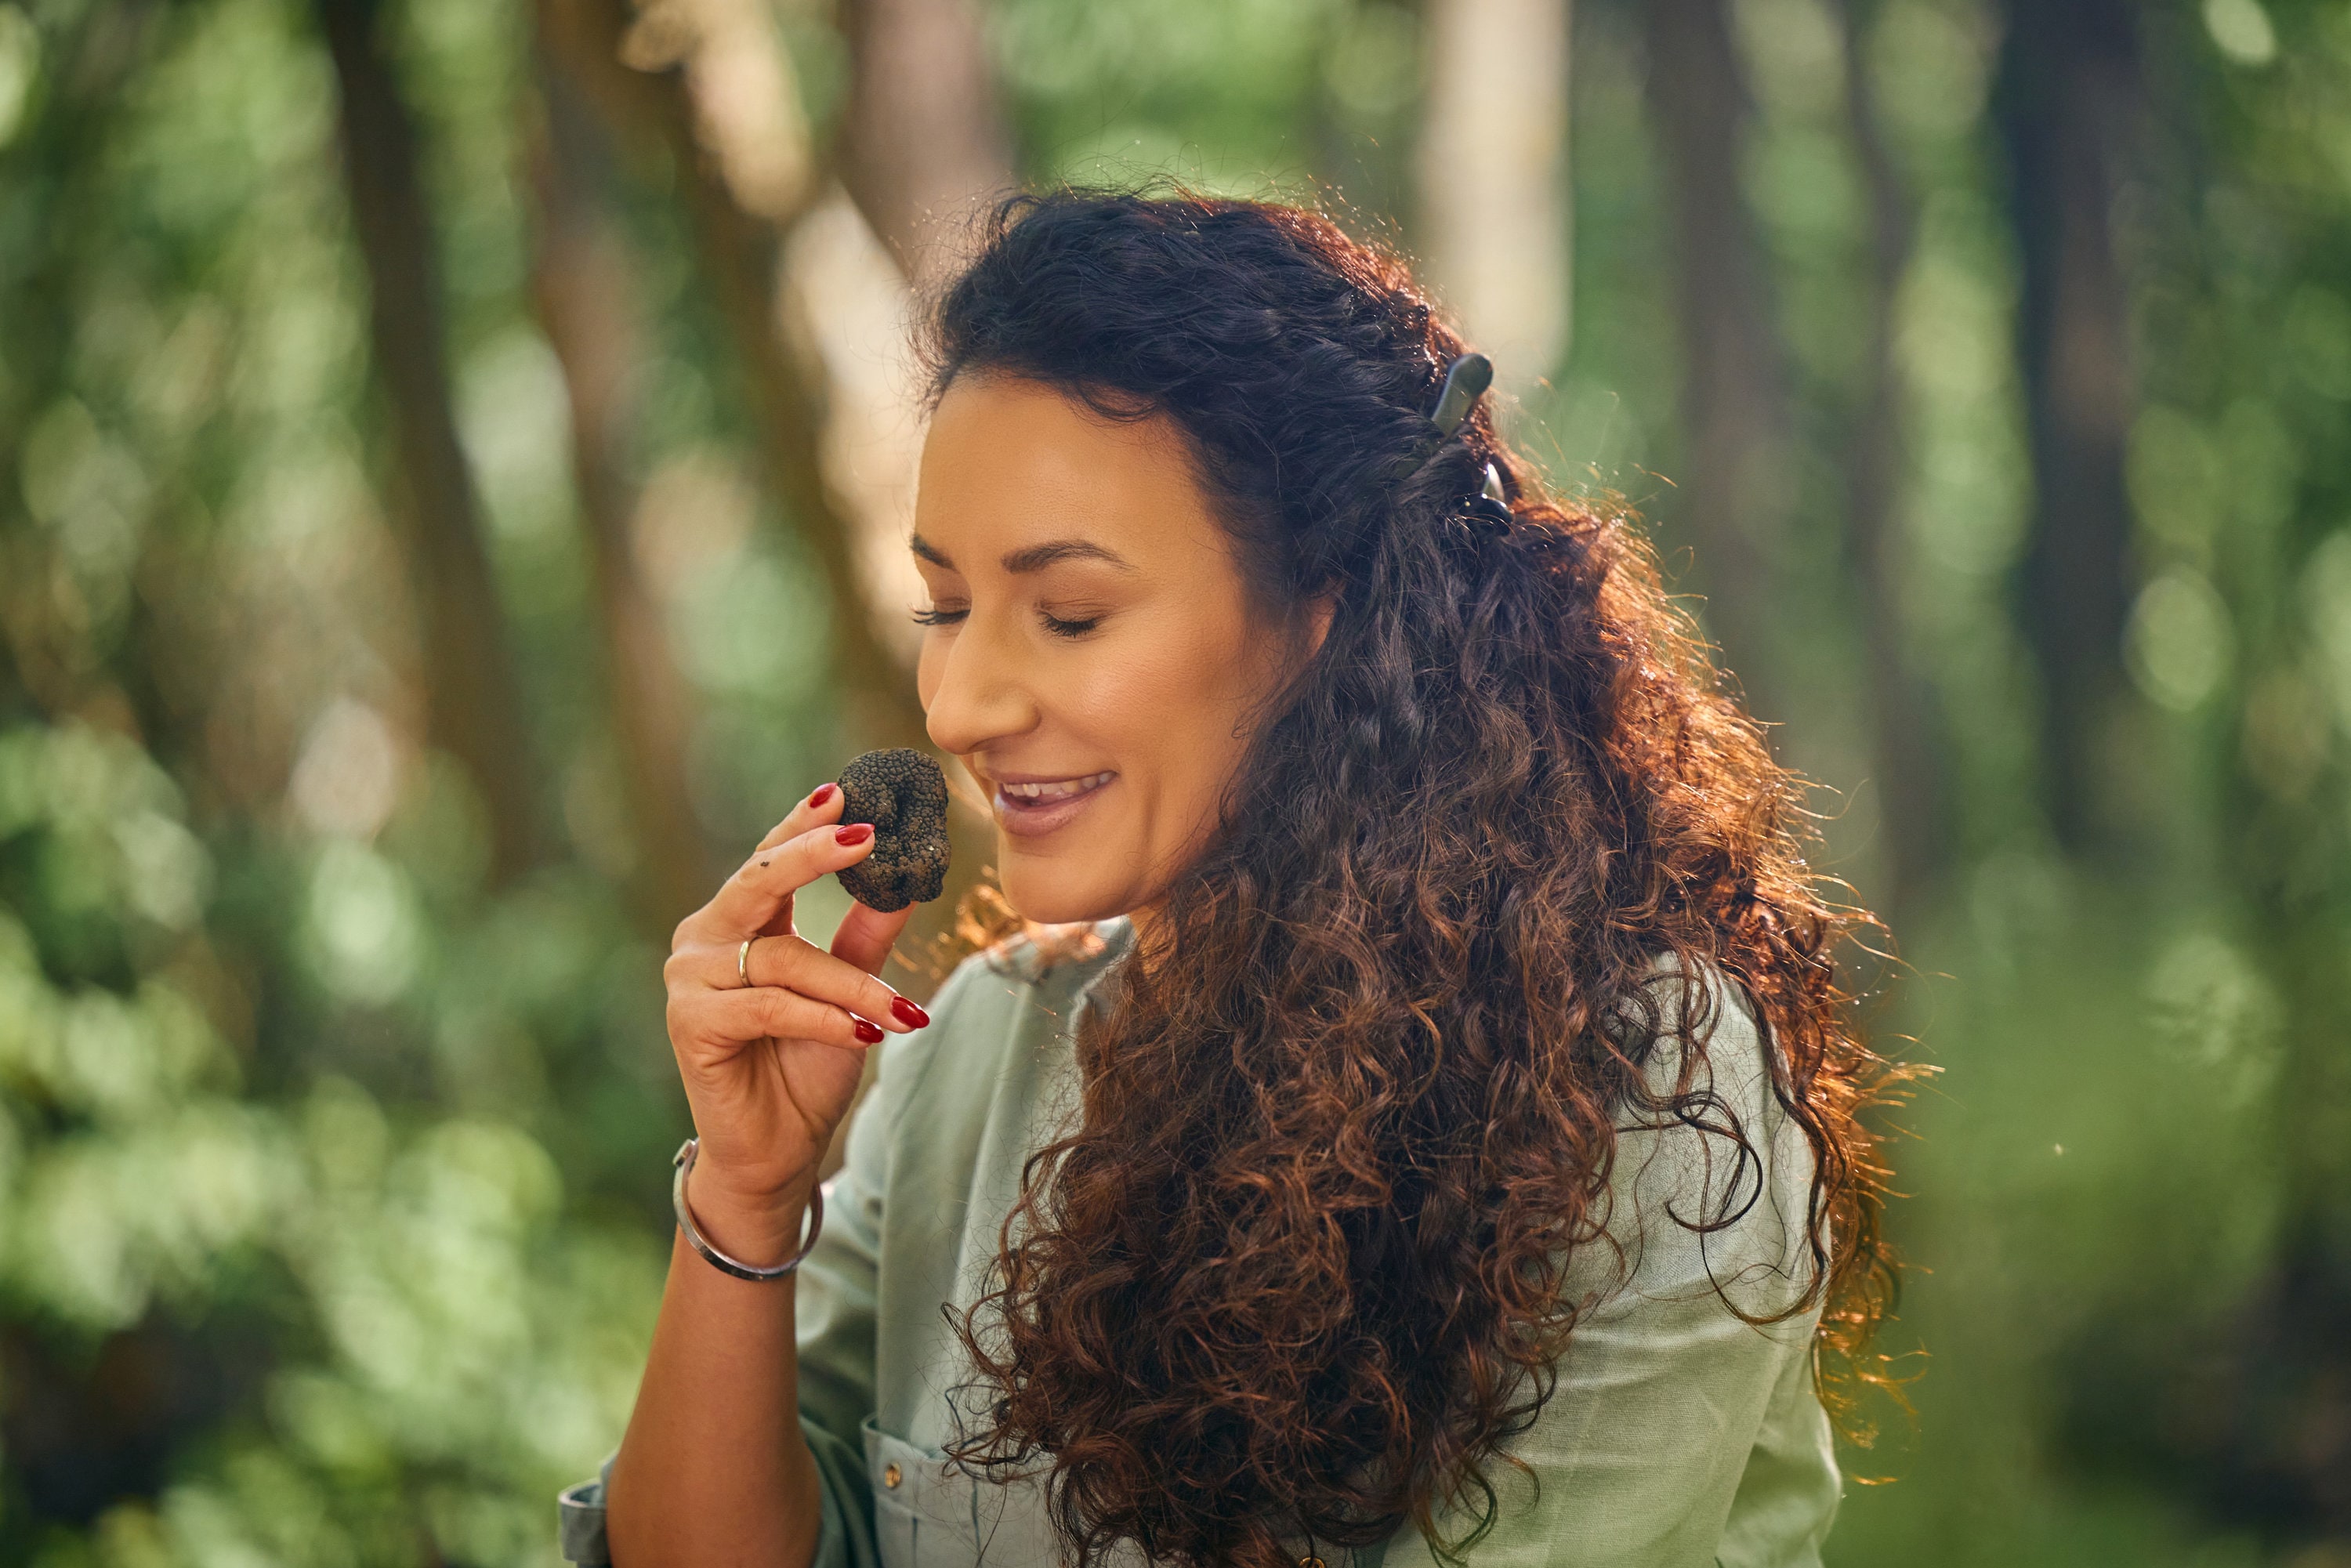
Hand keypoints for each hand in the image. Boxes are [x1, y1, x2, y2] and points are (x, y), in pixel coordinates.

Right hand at [661, 782, 928, 1262]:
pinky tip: (862, 1035)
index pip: (770, 859)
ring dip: (850, 984)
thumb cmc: (808, 1064)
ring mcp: (690, 979)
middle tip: (865, 834)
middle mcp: (705, 939)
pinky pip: (767, 1005)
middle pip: (758, 883)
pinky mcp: (691, 1023)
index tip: (844, 790)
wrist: (777, 1149)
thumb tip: (909, 877)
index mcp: (739, 922)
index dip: (803, 824)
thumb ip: (868, 934)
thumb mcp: (850, 991)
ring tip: (899, 1011)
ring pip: (783, 958)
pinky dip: (821, 1018)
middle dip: (811, 854)